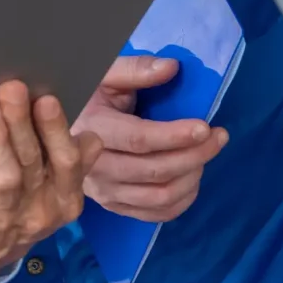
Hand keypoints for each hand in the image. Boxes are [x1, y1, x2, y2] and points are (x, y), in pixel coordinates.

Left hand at [0, 82, 100, 282]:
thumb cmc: (18, 212)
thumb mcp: (52, 195)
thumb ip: (71, 165)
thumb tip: (91, 136)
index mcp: (64, 199)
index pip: (69, 163)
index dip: (58, 131)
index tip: (47, 97)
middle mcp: (38, 209)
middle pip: (34, 162)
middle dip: (24, 123)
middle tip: (12, 87)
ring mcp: (3, 217)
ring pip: (5, 176)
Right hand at [74, 54, 228, 223]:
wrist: (64, 134)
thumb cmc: (92, 100)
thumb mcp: (107, 76)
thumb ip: (136, 69)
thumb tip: (171, 68)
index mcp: (92, 130)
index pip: (138, 139)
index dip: (174, 136)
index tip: (204, 127)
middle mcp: (95, 168)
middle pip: (154, 171)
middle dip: (194, 155)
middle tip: (219, 137)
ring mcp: (105, 193)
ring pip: (159, 196)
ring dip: (192, 176)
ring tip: (207, 152)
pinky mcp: (116, 207)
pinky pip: (157, 214)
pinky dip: (184, 199)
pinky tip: (194, 176)